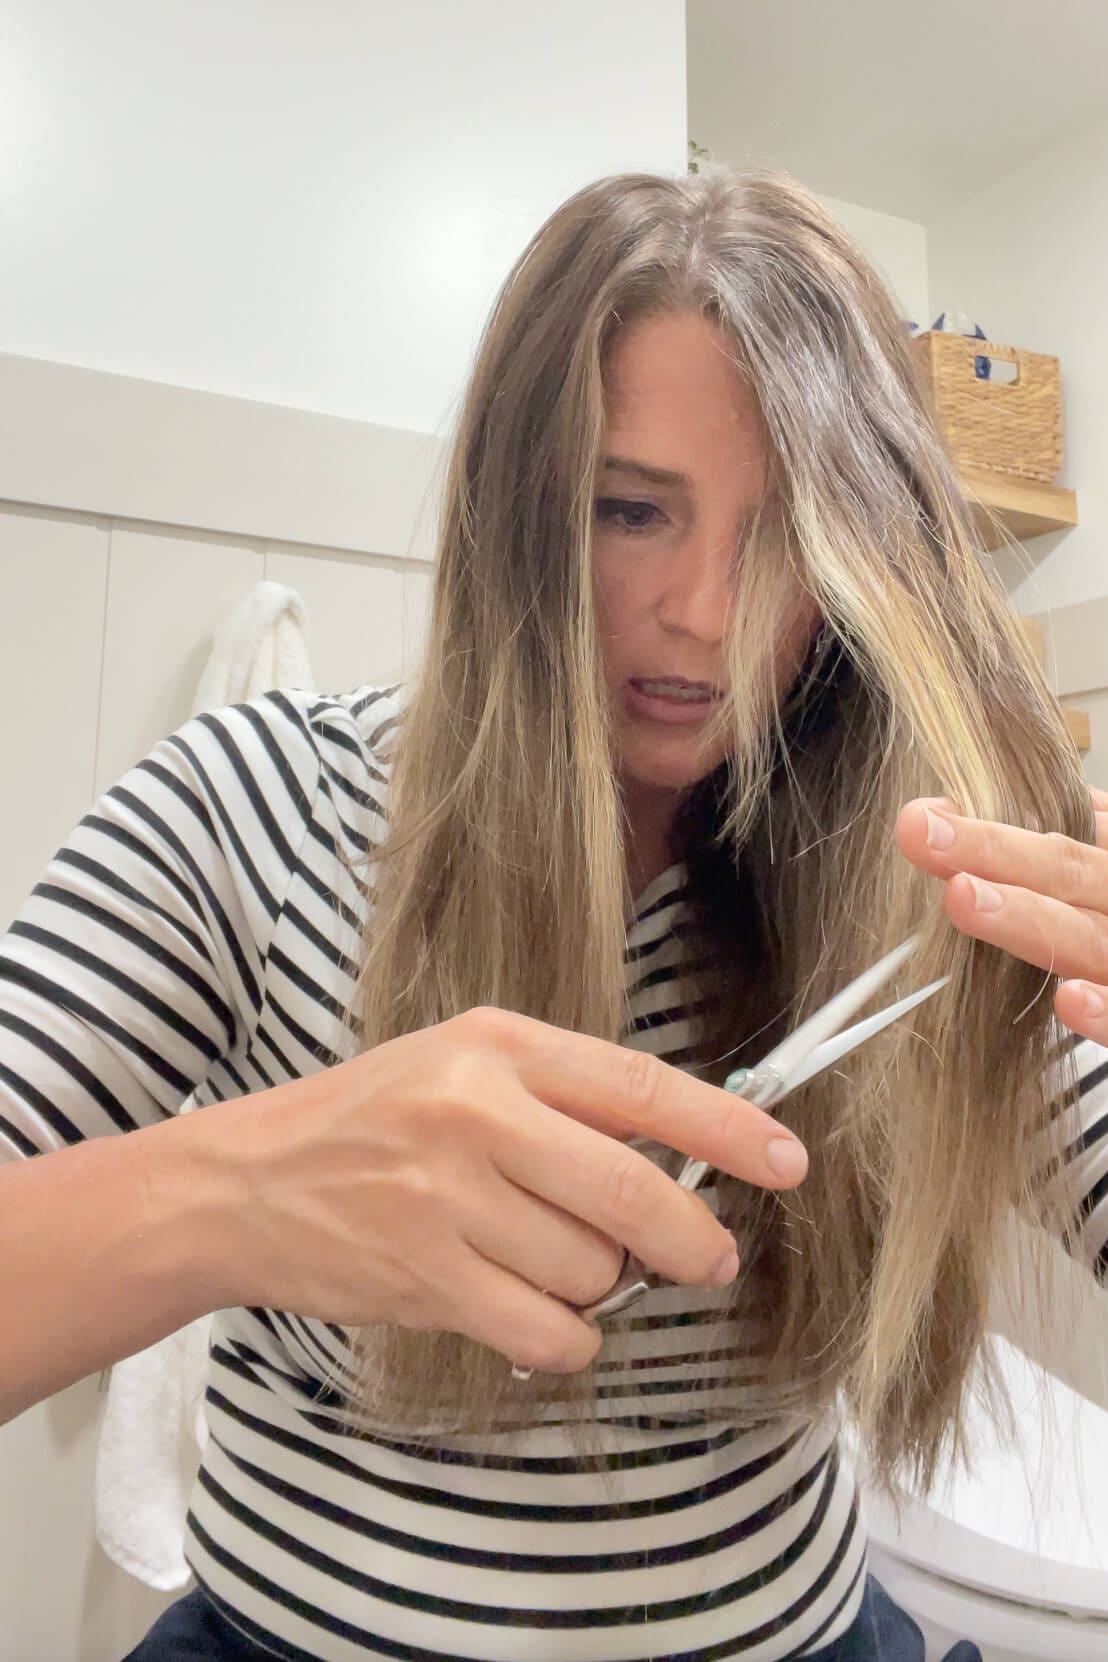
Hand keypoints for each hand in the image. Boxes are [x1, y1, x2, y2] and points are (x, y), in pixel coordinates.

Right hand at [217, 1007, 808, 1377]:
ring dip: (598, 1286)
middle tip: (709, 1258)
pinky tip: (534, 1312)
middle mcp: (477, 1113)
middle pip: (633, 1193)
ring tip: (546, 1262)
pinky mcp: (424, 1277)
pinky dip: (565, 1338)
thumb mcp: (462, 1065)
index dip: (729, 1130)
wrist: (246, 1182)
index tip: (787, 1160)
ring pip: (592, 1271)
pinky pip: (548, 1331)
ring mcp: (447, 1198)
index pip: (642, 1087)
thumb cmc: (371, 1119)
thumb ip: (565, 1098)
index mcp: (499, 1045)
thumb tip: (682, 1161)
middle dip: (692, 1240)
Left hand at [896, 788, 1107, 1045]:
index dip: (995, 828)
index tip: (922, 816)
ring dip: (1032, 920)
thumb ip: (1095, 834)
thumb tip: (999, 808)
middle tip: (920, 832)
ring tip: (964, 897)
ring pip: (1094, 940)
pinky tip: (1071, 1001)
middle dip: (996, 849)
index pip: (1068, 837)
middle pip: (1075, 871)